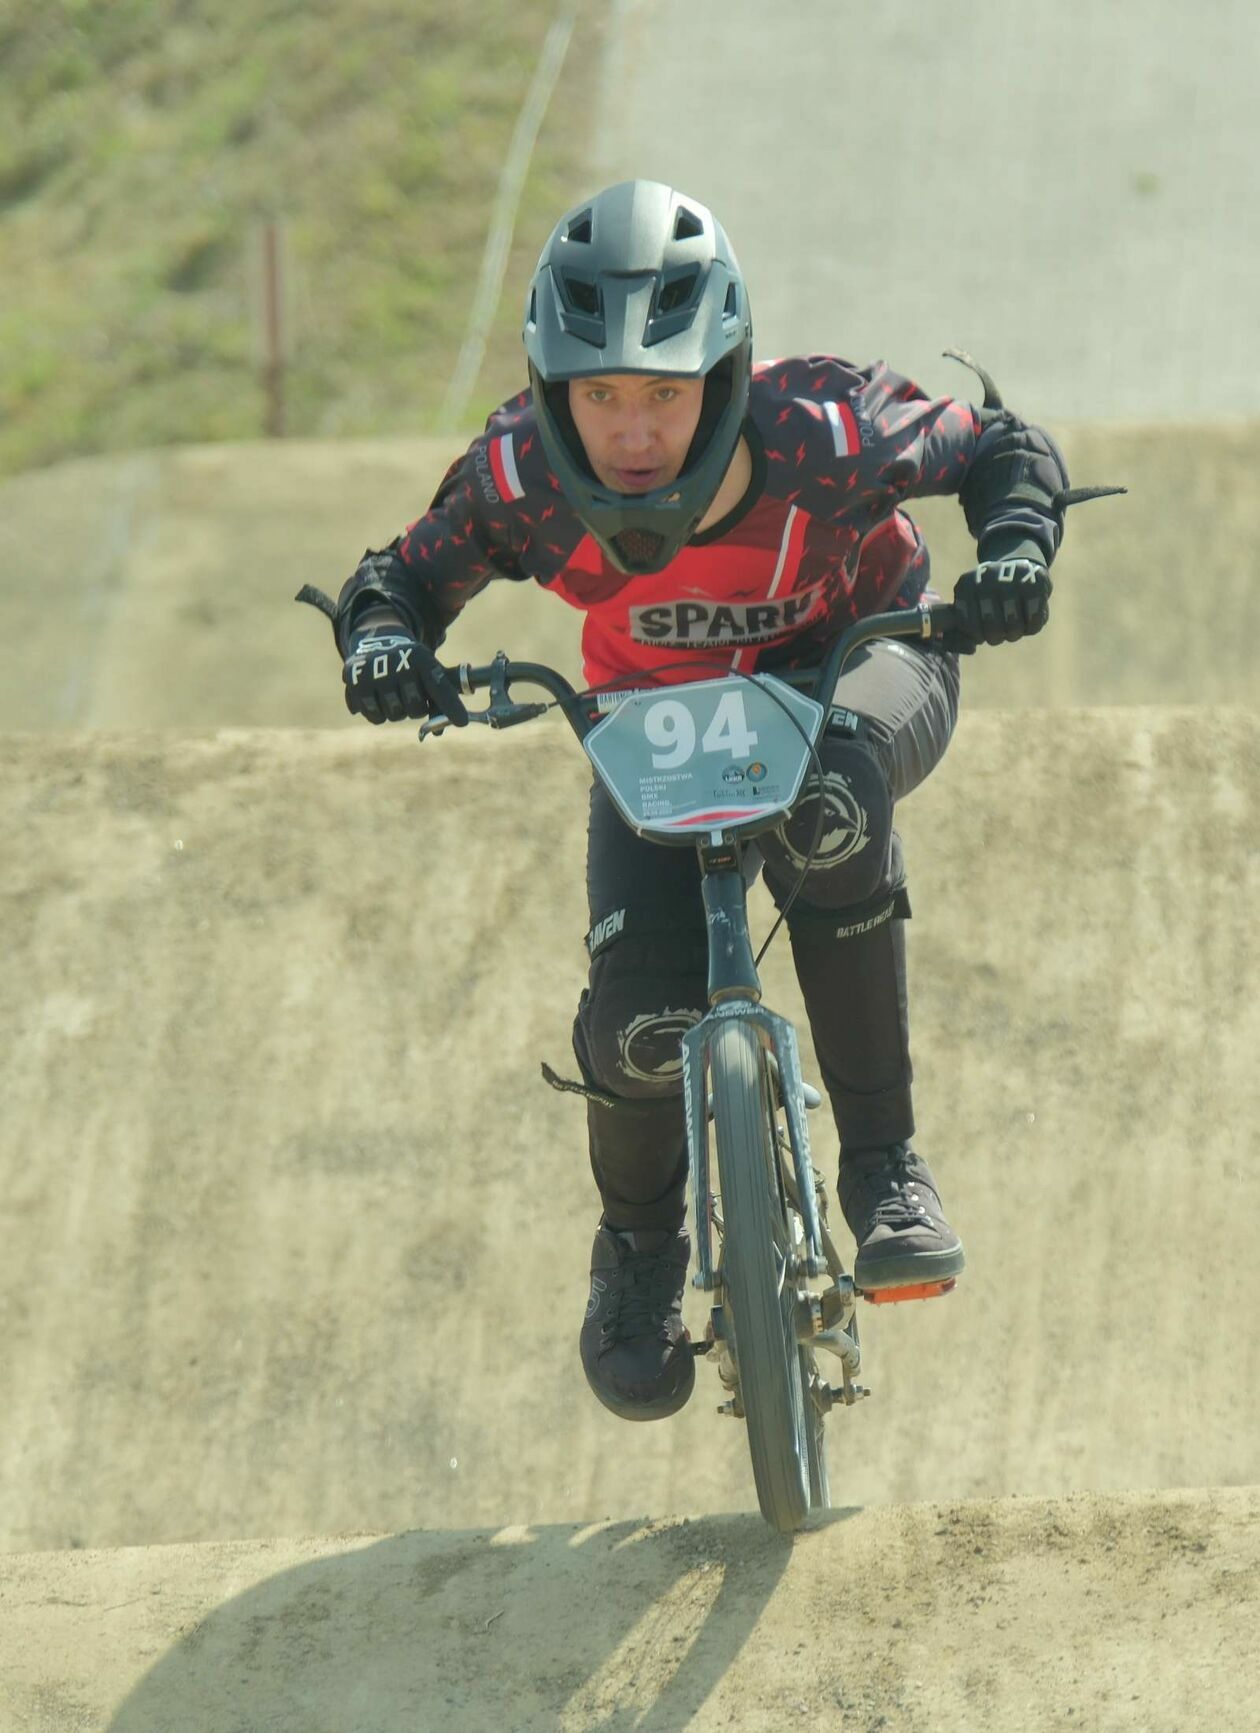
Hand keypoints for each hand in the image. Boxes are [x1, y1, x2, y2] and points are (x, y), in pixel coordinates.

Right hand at [342, 632, 468, 725]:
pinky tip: (377, 695)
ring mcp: (374, 672)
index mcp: (421, 658)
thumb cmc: (412, 666)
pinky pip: (374, 717)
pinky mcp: (354, 682)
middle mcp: (397, 663)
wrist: (378, 642)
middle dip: (416, 708)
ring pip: (394, 715)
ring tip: (392, 691)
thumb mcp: (430, 672)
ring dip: (396, 710)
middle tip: (410, 694)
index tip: (462, 721)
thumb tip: (437, 731)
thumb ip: (440, 700)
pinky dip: (378, 712)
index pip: (438, 687)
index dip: (451, 706)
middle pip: (415, 709)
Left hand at [946, 557, 1052, 650]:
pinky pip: (1035, 621)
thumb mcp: (968, 605)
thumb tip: (969, 649)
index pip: (969, 626)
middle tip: (998, 633)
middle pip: (993, 628)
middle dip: (996, 637)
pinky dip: (1031, 627)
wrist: (1014, 565)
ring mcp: (1013, 578)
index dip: (977, 636)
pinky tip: (1027, 620)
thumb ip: (961, 630)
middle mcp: (989, 578)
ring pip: (1014, 627)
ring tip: (1012, 628)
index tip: (981, 632)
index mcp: (966, 585)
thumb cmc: (987, 596)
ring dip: (1014, 634)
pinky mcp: (1037, 582)